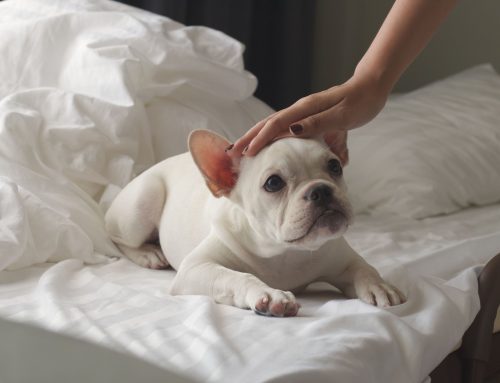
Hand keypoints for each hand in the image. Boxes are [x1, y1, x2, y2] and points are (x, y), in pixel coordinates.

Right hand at [231, 72, 389, 159]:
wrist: (370, 88)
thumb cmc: (360, 102)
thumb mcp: (342, 115)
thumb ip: (318, 123)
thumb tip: (292, 129)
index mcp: (306, 108)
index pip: (276, 124)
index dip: (260, 139)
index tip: (246, 152)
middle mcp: (301, 109)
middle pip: (268, 123)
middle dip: (249, 137)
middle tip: (231, 152)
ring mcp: (303, 113)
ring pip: (274, 125)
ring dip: (257, 137)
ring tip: (243, 151)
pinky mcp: (309, 118)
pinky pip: (285, 128)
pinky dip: (272, 137)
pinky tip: (268, 146)